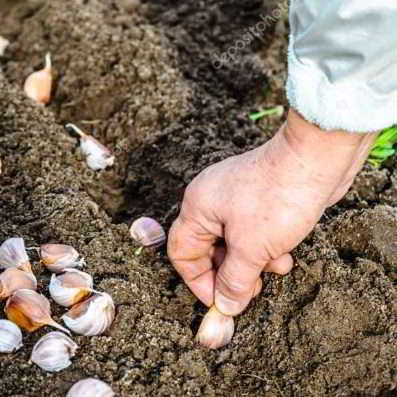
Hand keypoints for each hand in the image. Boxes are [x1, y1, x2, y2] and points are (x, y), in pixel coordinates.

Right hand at [168, 109, 375, 315]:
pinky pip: (253, 233)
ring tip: (277, 265)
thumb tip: (225, 306)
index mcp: (198, 207)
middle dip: (232, 273)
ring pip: (234, 244)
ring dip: (254, 262)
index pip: (182, 253)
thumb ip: (234, 281)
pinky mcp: (258, 200)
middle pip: (209, 250)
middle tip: (251, 289)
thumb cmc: (278, 198)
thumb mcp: (252, 249)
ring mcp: (235, 199)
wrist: (316, 159)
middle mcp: (212, 201)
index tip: (220, 300)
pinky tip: (285, 253)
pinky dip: (266, 247)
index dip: (198, 281)